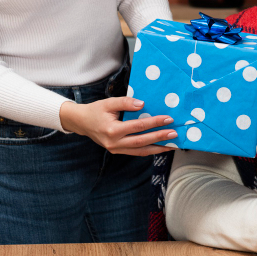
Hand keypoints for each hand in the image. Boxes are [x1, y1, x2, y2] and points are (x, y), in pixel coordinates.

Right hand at [59, 97, 177, 155]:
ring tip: (172, 144)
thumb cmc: (95, 111)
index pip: (138, 126)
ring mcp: (116, 150)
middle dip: (160, 138)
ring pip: (141, 151)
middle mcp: (114, 143)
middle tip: (175, 134)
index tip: (168, 119)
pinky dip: (150, 150)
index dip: (154, 122)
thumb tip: (142, 104)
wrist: (81, 123)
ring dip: (158, 148)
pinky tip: (160, 147)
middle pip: (142, 141)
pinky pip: (136, 152)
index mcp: (112, 130)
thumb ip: (125, 102)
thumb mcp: (108, 103)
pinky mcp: (118, 152)